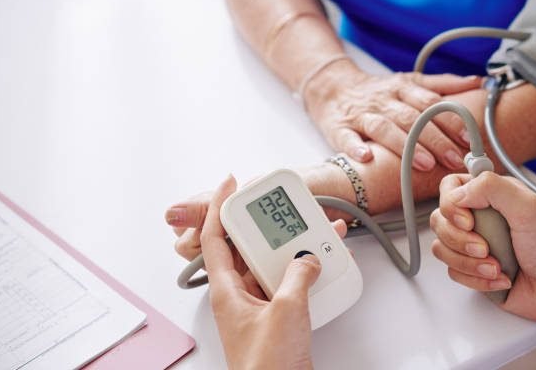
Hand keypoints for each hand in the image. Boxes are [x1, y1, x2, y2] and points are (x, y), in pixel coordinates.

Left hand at [195, 175, 347, 368]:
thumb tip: (307, 258)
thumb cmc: (267, 367)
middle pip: (246, 247)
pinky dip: (302, 270)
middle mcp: (239, 295)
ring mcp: (259, 305)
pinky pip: (287, 282)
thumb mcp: (286, 311)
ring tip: (311, 228)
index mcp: (226, 291)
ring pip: (270, 264)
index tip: (228, 184)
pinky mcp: (277, 316)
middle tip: (278, 204)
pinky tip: (320, 261)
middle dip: (264, 224)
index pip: (215, 238)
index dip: (217, 207)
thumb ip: (298, 276)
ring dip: (290, 247)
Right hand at [305, 62, 480, 168]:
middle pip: (412, 118)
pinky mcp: (339, 128)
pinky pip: (347, 138)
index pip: (430, 103)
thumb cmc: (376, 91)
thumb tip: (477, 82)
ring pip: (384, 128)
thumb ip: (441, 84)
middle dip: (435, 139)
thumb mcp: (408, 81)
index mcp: (402, 88)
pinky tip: (366, 157)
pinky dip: (355, 148)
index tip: (469, 138)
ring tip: (424, 163)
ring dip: (404, 145)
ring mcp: (361, 115)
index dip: (450, 120)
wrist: (331, 87)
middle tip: (454, 159)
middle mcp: (384, 101)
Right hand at [430, 171, 535, 327]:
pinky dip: (476, 278)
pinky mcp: (471, 268)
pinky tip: (499, 277)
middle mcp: (478, 218)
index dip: (450, 205)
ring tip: (497, 266)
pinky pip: (453, 272)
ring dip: (469, 262)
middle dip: (460, 240)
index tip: (468, 220)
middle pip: (439, 220)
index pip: (449, 188)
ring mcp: (472, 244)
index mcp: (490, 196)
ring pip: (441, 248)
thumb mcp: (528, 208)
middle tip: (485, 247)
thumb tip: (457, 193)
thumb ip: (491, 188)